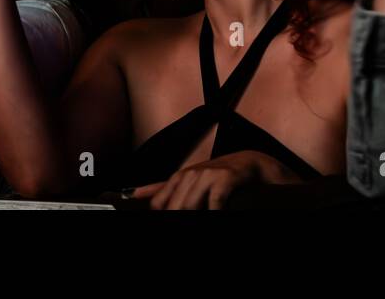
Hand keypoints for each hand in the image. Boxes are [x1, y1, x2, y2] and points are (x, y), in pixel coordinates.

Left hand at [130, 150, 298, 209]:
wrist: (251, 164)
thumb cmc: (219, 175)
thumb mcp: (190, 179)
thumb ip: (162, 187)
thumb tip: (133, 193)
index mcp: (179, 178)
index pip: (159, 204)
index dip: (164, 216)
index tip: (170, 220)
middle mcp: (190, 175)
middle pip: (175, 209)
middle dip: (180, 218)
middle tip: (196, 216)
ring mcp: (206, 175)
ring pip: (190, 207)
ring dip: (198, 216)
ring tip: (208, 214)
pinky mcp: (224, 178)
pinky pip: (214, 204)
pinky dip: (215, 213)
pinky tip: (220, 213)